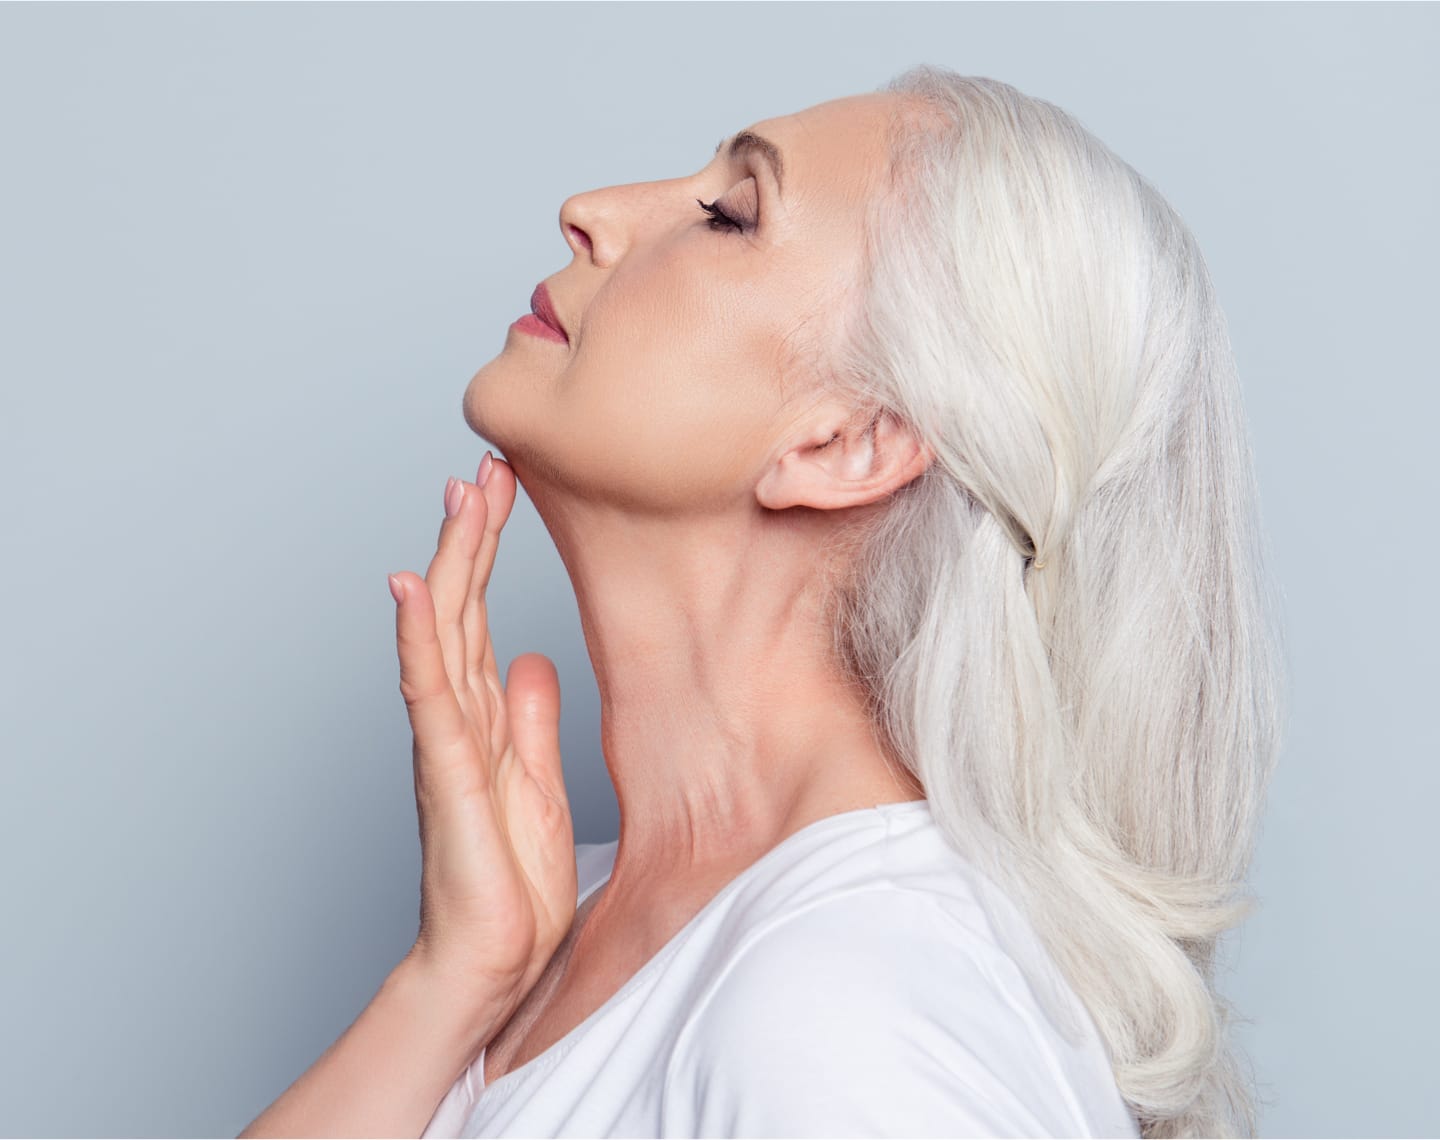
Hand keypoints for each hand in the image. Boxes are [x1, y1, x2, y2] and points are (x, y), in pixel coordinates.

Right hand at [386, 452, 575, 1015]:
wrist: (489, 961)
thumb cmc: (508, 884)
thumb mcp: (538, 784)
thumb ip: (531, 721)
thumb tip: (535, 661)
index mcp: (484, 718)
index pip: (483, 616)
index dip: (491, 552)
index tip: (505, 489)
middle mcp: (459, 718)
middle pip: (461, 608)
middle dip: (473, 535)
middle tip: (486, 467)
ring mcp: (447, 741)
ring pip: (443, 634)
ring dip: (451, 562)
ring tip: (460, 497)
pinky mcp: (445, 773)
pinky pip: (429, 694)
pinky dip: (419, 639)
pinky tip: (414, 589)